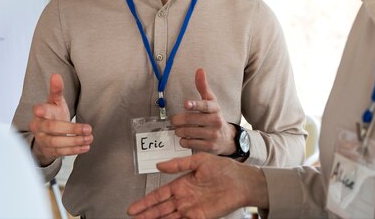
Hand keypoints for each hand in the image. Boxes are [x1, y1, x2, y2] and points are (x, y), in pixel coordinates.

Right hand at [29, 73, 92, 165]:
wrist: (47, 135)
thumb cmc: (53, 115)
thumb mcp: (55, 102)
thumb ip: (56, 90)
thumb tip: (56, 75)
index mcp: (40, 113)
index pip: (40, 111)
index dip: (40, 110)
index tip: (41, 110)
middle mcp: (38, 127)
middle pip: (52, 128)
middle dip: (70, 129)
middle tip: (88, 128)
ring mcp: (42, 140)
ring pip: (57, 142)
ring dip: (75, 141)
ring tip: (89, 138)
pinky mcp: (49, 151)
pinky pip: (61, 152)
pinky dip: (74, 150)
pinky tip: (86, 146)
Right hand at [127, 153, 267, 218]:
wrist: (241, 181)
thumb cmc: (223, 169)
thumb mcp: (199, 161)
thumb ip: (178, 164)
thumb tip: (159, 165)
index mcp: (181, 184)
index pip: (159, 195)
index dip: (146, 202)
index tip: (133, 208)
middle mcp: (184, 198)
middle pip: (160, 209)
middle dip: (146, 214)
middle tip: (132, 218)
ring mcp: (191, 209)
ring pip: (168, 217)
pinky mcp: (201, 217)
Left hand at [170, 68, 235, 154]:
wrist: (227, 139)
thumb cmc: (215, 117)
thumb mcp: (212, 101)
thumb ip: (203, 87)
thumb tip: (199, 70)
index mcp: (215, 108)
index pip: (205, 105)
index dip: (195, 104)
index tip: (186, 104)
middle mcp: (215, 121)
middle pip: (191, 120)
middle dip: (178, 120)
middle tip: (174, 121)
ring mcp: (213, 135)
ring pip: (187, 132)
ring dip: (179, 131)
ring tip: (179, 129)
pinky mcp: (209, 147)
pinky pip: (189, 143)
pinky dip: (183, 141)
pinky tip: (186, 138)